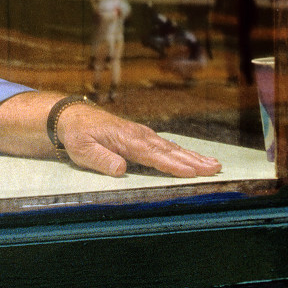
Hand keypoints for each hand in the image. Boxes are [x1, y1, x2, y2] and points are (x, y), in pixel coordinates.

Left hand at [56, 104, 221, 177]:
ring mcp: (141, 135)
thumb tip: (121, 169)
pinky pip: (165, 145)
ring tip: (213, 164)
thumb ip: (101, 159)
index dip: (173, 165)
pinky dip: (181, 151)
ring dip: (193, 156)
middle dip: (193, 161)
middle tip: (215, 169)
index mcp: (126, 140)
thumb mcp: (81, 149)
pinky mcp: (141, 136)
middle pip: (169, 151)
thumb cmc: (77, 134)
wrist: (72, 115)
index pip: (153, 156)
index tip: (192, 172)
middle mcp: (138, 136)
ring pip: (171, 147)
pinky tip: (192, 157)